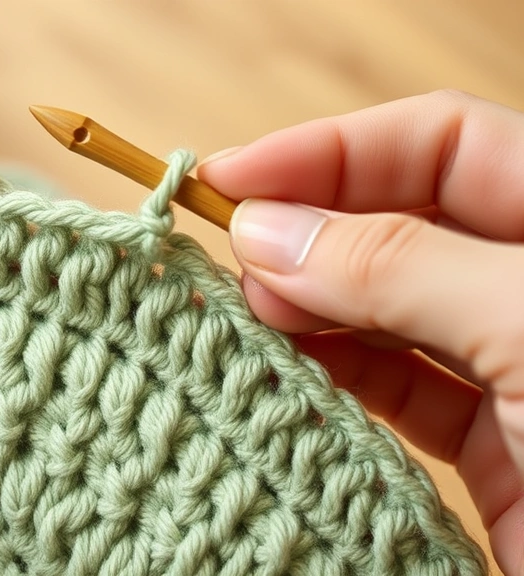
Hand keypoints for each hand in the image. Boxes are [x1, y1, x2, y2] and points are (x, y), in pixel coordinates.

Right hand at [198, 90, 523, 573]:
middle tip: (235, 254)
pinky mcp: (494, 446)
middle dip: (313, 230)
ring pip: (392, 310)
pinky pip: (397, 391)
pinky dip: (335, 378)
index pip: (446, 145)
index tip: (234, 178)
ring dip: (311, 306)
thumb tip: (270, 233)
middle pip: (408, 223)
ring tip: (243, 311)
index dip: (334, 150)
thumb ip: (398, 268)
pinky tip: (284, 369)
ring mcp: (517, 367)